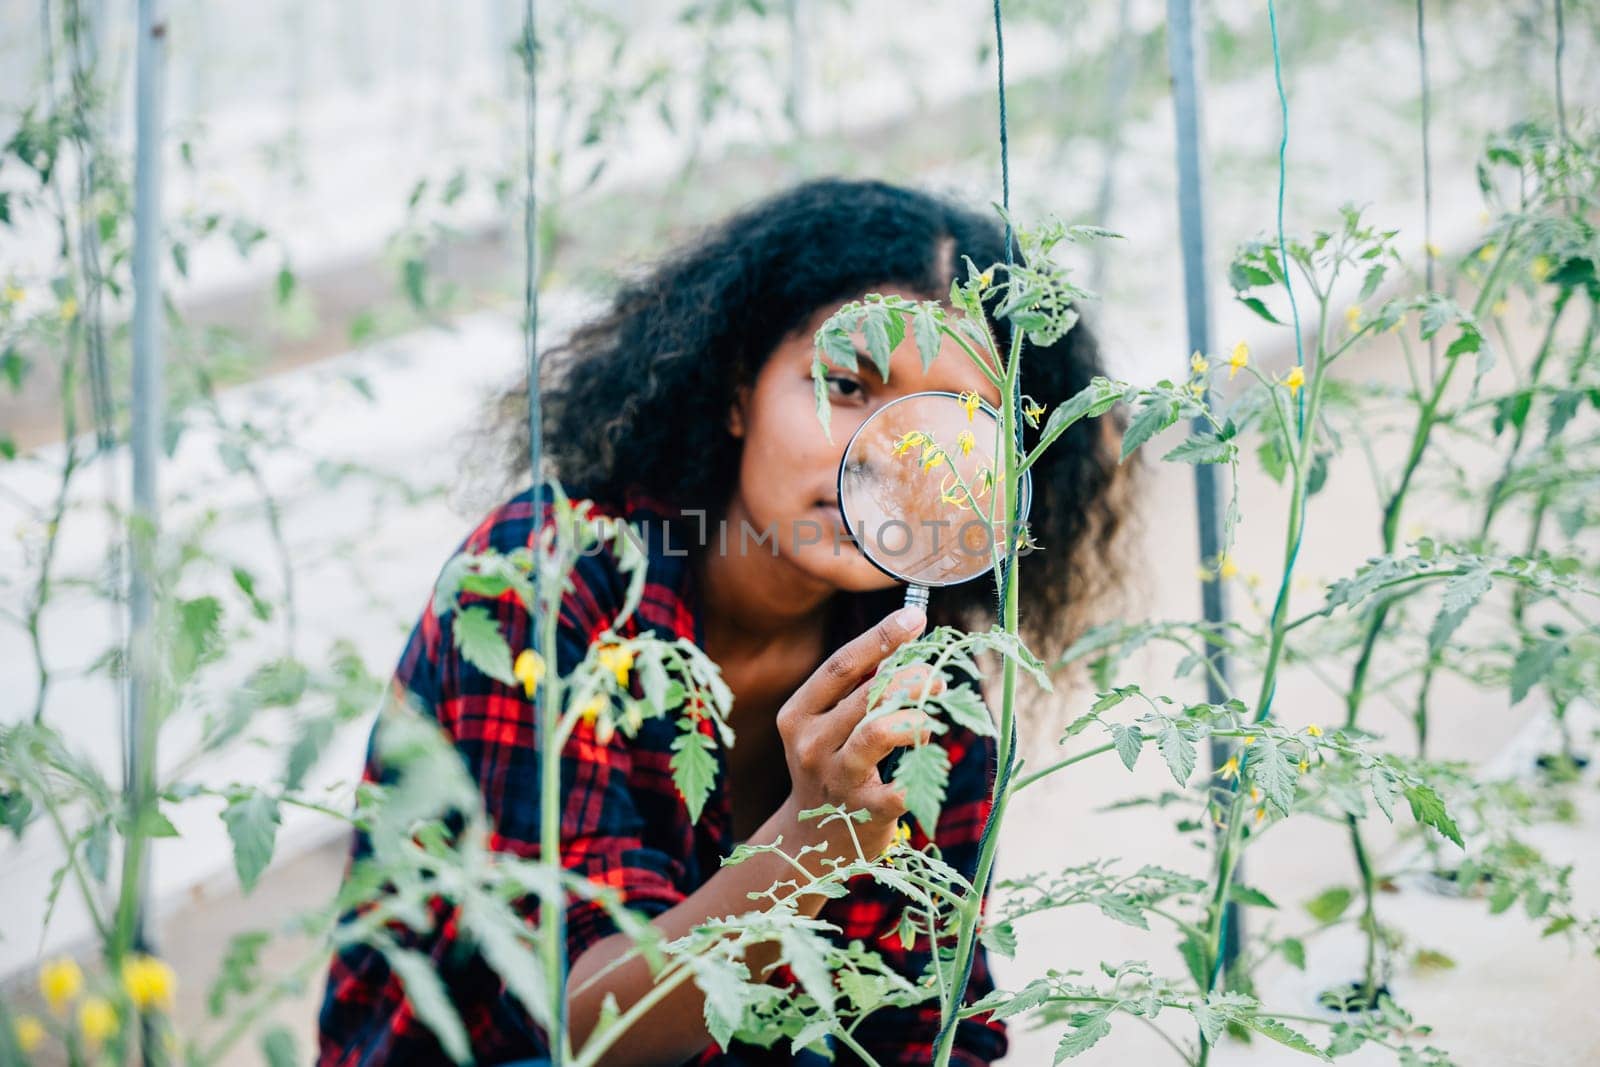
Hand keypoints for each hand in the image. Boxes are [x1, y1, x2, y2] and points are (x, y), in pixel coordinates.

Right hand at [775, 605, 942, 862]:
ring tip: (930, 718)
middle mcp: (809, 744)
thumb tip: (903, 639)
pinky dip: (920, 774)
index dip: (881, 638)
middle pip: (865, 694)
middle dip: (909, 677)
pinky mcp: (861, 813)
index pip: (840, 666)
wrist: (811, 841)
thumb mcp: (827, 725)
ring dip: (914, 716)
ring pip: (877, 732)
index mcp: (798, 714)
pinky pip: (899, 787)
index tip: (916, 616)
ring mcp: (834, 780)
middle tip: (936, 676)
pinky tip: (926, 768)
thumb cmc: (830, 766)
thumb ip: (856, 687)